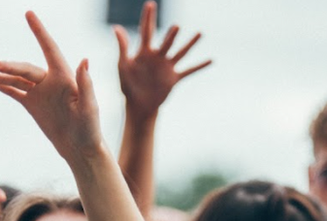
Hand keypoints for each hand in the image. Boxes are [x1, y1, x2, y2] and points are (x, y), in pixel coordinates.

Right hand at [0, 12, 102, 162]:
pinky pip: (12, 90)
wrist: (80, 149)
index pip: (50, 49)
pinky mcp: (32, 103)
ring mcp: (40, 92)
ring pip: (16, 78)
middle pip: (26, 68)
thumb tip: (85, 60)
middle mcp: (51, 81)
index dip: (40, 32)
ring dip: (0, 75)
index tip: (29, 13)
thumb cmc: (90, 129)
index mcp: (65, 78)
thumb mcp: (89, 108)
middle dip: (10, 66)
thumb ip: (86, 84)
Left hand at [115, 1, 210, 119]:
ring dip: (190, 44)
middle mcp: (157, 57)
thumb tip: (116, 27)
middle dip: (172, 35)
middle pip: (167, 41)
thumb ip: (122, 47)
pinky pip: (189, 71)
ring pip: (181, 52)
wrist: (139, 105)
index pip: (146, 31)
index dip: (148, 17)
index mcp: (144, 52)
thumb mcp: (123, 66)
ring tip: (200, 33)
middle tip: (176, 26)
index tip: (151, 4)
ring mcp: (167, 67)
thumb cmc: (128, 85)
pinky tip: (211, 60)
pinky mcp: (174, 78)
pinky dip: (200, 66)